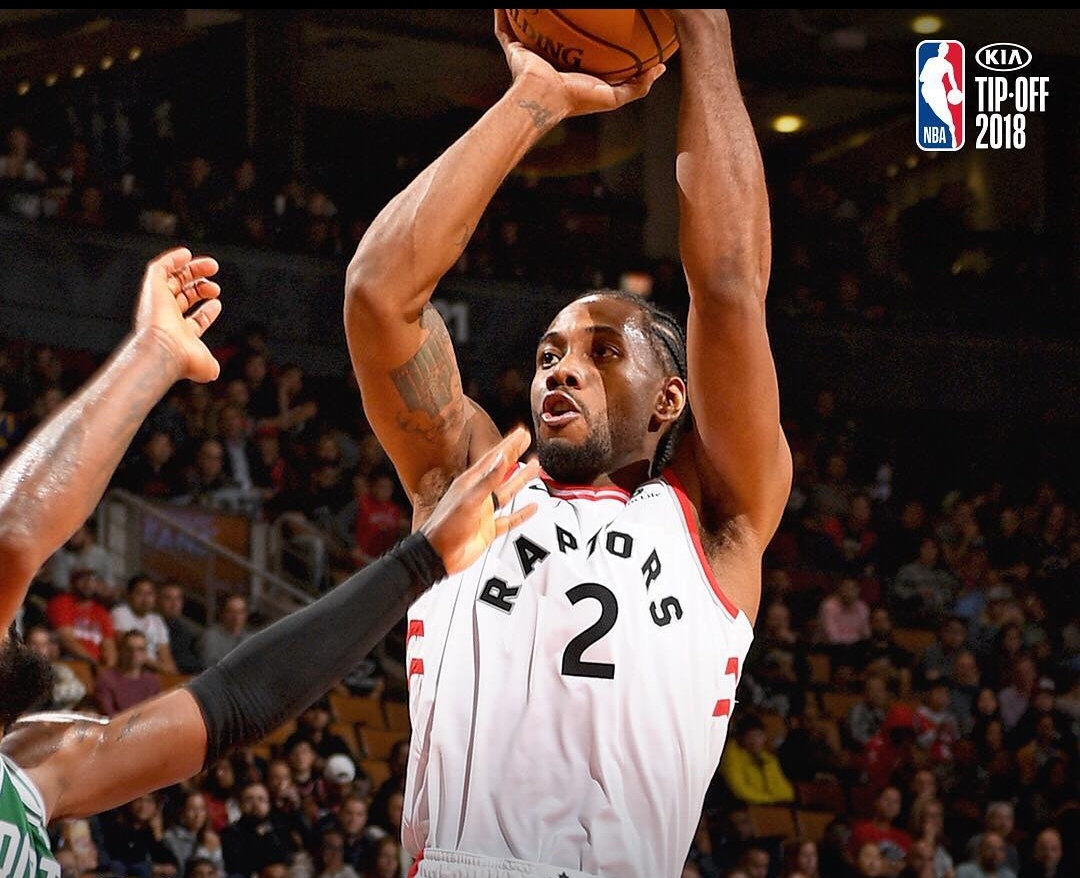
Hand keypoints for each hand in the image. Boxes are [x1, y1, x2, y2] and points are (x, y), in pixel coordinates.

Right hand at [133, 246, 222, 382]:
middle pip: (182, 296)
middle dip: (200, 287)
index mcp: (178, 335)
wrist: (164, 350)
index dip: (206, 312)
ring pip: (173, 280)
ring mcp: (157, 303)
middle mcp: (166, 318)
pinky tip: (186, 254)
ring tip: (213, 266)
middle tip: (215, 285)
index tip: (217, 303)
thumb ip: (211, 368)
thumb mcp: (206, 367)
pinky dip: (172, 259)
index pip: (192, 319)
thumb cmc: (183, 360)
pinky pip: (158, 268)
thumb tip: (214, 372)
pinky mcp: (151, 288)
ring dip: (192, 270)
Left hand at [420, 425, 538, 573]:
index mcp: (470, 483)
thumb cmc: (446, 527)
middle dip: (515, 454)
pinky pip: (510, 519)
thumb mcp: (469, 500)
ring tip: (535, 466)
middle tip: (527, 440)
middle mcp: (478, 495)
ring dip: (521, 480)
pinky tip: (533, 507)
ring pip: (508, 492)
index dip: (508, 445)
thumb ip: (487, 480)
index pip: (493, 459)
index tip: (522, 434)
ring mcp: (484, 512)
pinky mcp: (488, 529)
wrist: (438, 557)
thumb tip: (502, 458)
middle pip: (502, 470)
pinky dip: (522, 513)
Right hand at [493, 10, 664, 119]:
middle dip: (562, 19)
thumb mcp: (614, 96)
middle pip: (557, 32)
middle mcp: (550, 60)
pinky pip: (506, 25)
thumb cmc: (577, 99)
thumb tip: (661, 68)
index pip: (585, 47)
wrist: (544, 98)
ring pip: (531, 26)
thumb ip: (638, 85)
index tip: (610, 18)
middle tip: (574, 7)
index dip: (595, 33)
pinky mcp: (513, 48)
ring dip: (532, 13)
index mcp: (573, 68)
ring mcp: (530, 53)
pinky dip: (505, 12)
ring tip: (541, 3)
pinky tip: (508, 1)